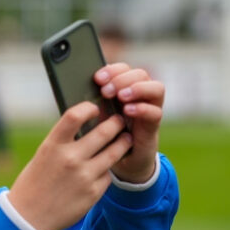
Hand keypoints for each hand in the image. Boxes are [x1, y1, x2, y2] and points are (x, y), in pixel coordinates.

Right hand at [6, 102, 131, 229]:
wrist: (28, 216)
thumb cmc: (35, 181)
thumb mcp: (44, 155)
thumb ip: (64, 141)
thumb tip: (88, 124)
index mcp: (53, 146)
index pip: (75, 115)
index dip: (89, 108)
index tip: (95, 108)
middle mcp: (70, 158)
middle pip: (104, 132)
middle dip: (116, 123)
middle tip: (120, 120)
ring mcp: (84, 176)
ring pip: (115, 152)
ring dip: (123, 142)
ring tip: (125, 138)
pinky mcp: (94, 192)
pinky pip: (109, 174)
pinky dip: (108, 169)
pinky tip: (105, 167)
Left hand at [95, 62, 163, 182]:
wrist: (117, 161)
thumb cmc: (101, 134)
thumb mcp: (93, 116)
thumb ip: (90, 102)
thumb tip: (73, 90)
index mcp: (124, 87)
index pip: (123, 68)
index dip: (112, 70)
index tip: (97, 78)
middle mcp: (140, 94)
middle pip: (140, 74)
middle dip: (122, 79)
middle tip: (105, 90)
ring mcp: (149, 108)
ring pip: (156, 88)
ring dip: (138, 88)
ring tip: (121, 96)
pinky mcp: (153, 126)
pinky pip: (156, 112)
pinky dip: (143, 109)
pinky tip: (128, 111)